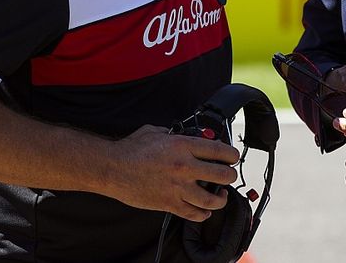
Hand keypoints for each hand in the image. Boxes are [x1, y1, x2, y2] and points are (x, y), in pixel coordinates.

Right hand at [107, 125, 239, 221]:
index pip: (219, 150)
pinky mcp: (169, 204)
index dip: (231, 154)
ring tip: (221, 195)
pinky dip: (203, 214)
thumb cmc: (131, 149)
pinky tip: (205, 210)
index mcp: (183, 146)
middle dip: (230, 175)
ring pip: (212, 199)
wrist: (112, 168)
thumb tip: (184, 135)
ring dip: (221, 198)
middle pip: (222, 174)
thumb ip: (173, 133)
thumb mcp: (155, 131)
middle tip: (228, 175)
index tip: (233, 157)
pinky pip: (194, 214)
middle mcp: (185, 167)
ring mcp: (178, 188)